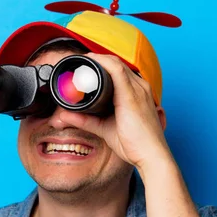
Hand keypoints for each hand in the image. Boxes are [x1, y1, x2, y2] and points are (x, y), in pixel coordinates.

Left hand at [59, 52, 173, 171]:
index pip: (117, 70)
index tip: (81, 69)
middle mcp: (139, 86)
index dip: (99, 66)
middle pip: (115, 64)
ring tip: (78, 63)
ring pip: (114, 63)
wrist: (151, 156)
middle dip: (94, 61)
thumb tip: (64, 116)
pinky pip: (116, 70)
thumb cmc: (134, 144)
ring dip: (95, 60)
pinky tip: (88, 62)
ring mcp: (137, 89)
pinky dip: (101, 64)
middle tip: (75, 66)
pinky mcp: (132, 96)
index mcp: (137, 92)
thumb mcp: (105, 128)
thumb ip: (85, 121)